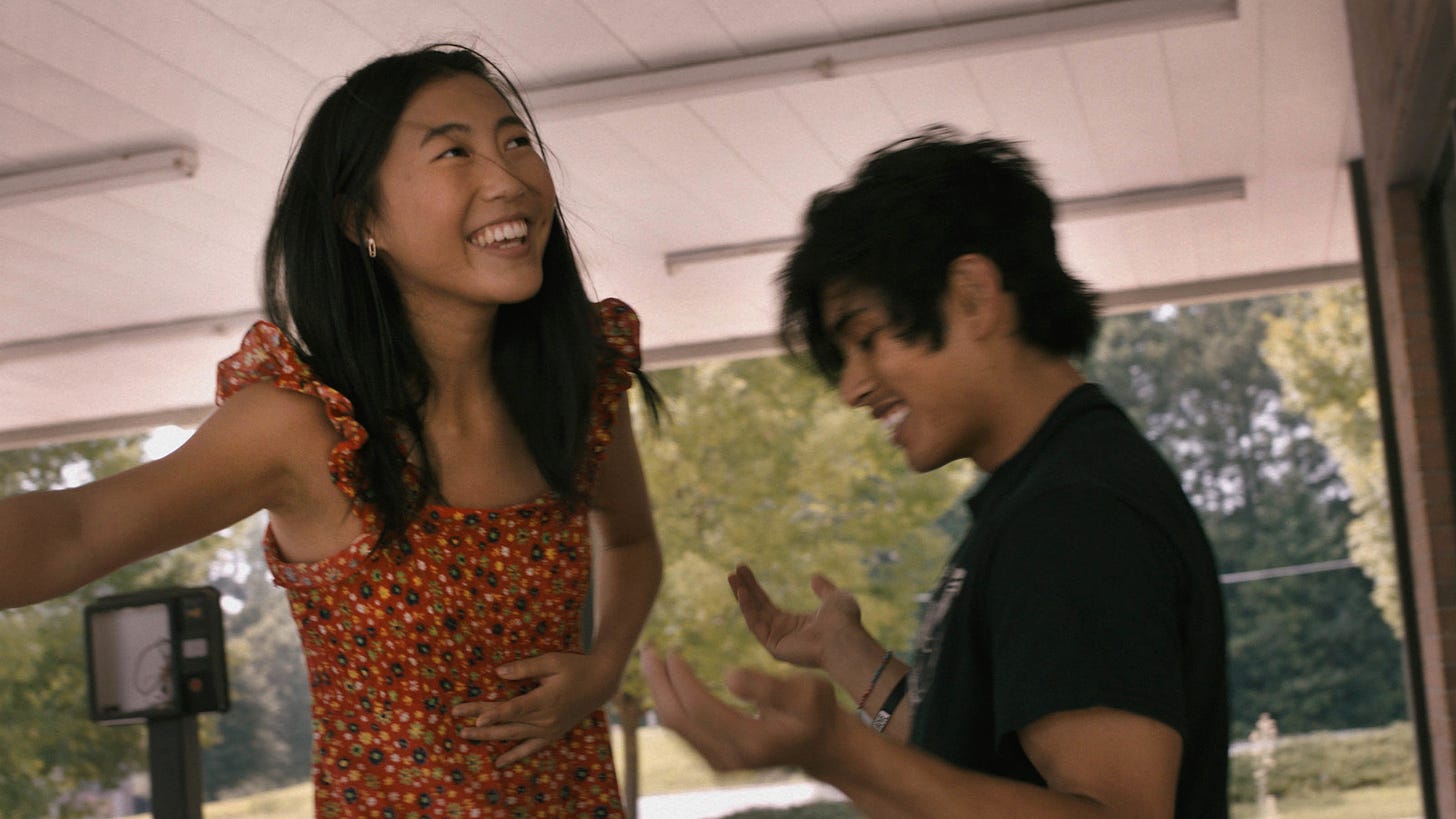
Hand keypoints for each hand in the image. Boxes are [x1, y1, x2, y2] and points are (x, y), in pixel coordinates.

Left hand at [452, 652, 617, 767]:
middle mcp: (546, 718)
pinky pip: (530, 749)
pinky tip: (499, 763)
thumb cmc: (576, 667)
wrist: (600, 683)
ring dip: (489, 737)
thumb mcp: (552, 661)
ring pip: (514, 736)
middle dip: (482, 725)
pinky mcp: (552, 734)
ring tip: (467, 735)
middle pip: (508, 723)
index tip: (475, 718)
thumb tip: (500, 672)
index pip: (514, 709)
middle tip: (458, 724)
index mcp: (546, 699)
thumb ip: (526, 668)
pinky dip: (514, 756)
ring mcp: (549, 729)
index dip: (494, 714)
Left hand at [640, 646, 848, 774]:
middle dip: (658, 682)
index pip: (699, 708)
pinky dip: (670, 702)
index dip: (680, 678)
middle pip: (678, 719)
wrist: (821, 745)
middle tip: (647, 649)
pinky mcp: (717, 759)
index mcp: (752, 741)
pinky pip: (683, 730)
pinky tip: (666, 680)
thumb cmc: (817, 711)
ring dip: (659, 691)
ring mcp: (722, 763)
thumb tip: (728, 676)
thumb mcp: (807, 692)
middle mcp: (731, 758)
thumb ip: (768, 686)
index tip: (672, 650)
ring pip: (676, 726)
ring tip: (651, 659)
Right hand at [729, 564, 863, 669]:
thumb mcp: (835, 598)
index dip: (754, 587)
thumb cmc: (844, 621)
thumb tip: (814, 577)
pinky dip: (747, 608)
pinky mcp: (774, 648)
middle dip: (744, 589)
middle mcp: (783, 634)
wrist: (845, 637)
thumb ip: (824, 589)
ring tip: (732, 576)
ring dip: (741, 595)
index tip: (743, 569)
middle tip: (733, 571)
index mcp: (794, 625)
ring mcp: (777, 642)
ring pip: (753, 615)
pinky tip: (742, 592)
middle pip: (757, 608)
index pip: (766, 604)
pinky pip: (756, 625)